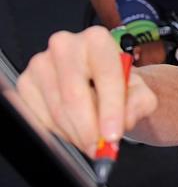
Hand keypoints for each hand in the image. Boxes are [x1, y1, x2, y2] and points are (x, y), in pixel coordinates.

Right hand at [16, 27, 157, 157]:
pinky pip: (40, 118)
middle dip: (90, 128)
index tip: (112, 135)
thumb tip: (124, 119)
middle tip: (101, 147)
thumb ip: (140, 102)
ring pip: (57, 110)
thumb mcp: (141, 91)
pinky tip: (75, 130)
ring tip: (92, 138)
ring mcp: (41, 63)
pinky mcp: (26, 83)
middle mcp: (66, 45)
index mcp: (97, 40)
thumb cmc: (120, 84)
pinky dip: (61, 132)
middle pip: (75, 95)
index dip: (110, 109)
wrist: (100, 82)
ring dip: (77, 134)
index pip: (105, 75)